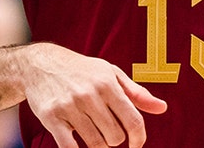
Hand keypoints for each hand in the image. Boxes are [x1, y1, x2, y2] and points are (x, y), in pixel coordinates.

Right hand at [21, 43, 166, 146]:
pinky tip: (79, 145)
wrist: (41, 64)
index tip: (137, 145)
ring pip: (96, 144)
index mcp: (108, 84)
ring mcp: (70, 107)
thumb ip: (137, 93)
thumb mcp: (112, 74)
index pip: (133, 120)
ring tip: (94, 134)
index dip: (139, 138)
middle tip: (107, 131)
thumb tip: (162, 108)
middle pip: (115, 137)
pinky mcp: (52, 118)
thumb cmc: (83, 71)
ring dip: (98, 145)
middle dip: (114, 139)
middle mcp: (90, 95)